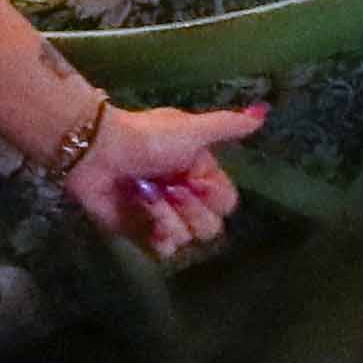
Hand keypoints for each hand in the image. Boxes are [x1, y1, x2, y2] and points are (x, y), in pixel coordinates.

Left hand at [64, 101, 257, 259]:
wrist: (98, 152)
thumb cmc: (147, 138)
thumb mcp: (193, 129)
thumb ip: (228, 126)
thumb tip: (263, 111)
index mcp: (201, 174)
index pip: (227, 203)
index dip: (213, 195)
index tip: (193, 177)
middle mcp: (186, 198)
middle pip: (212, 227)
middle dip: (190, 208)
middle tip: (169, 188)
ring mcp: (164, 218)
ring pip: (187, 239)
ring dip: (167, 217)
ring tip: (146, 196)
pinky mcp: (140, 233)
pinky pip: (163, 251)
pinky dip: (156, 236)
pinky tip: (144, 218)